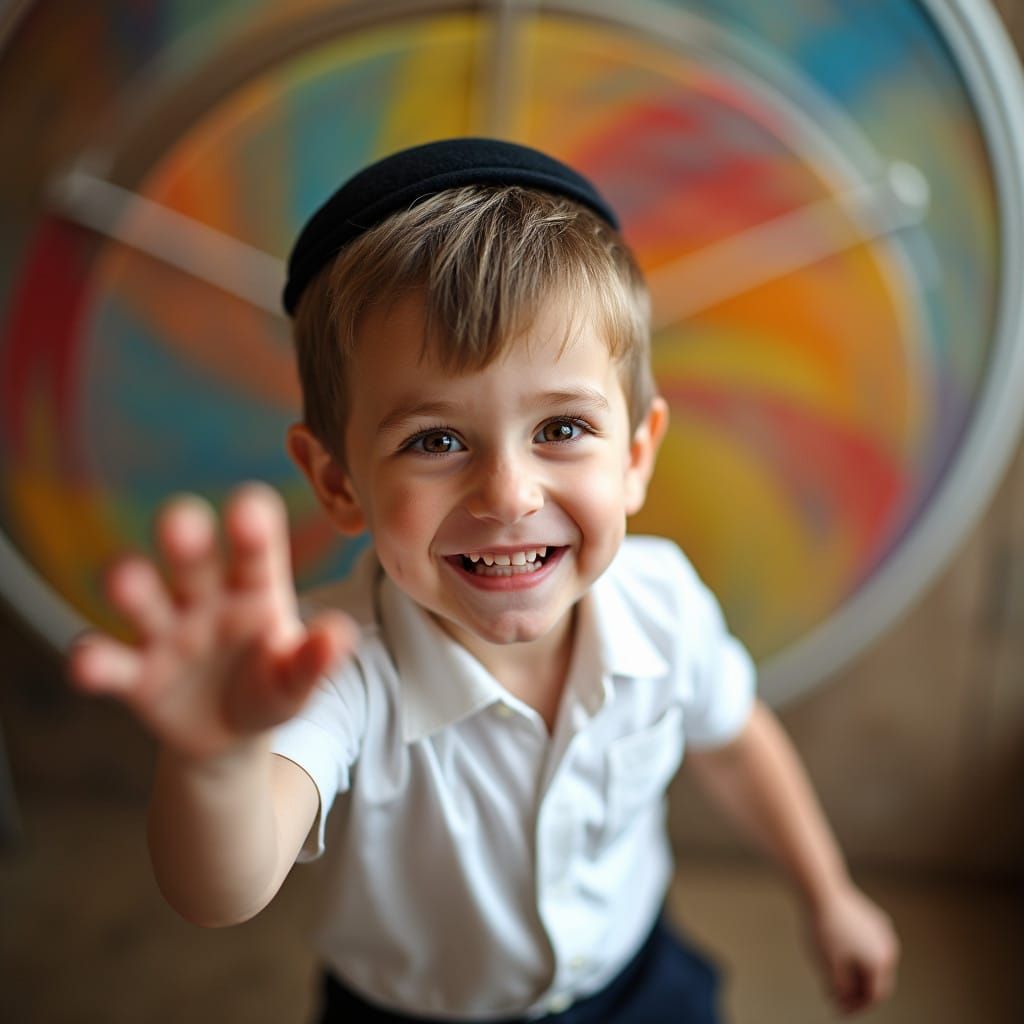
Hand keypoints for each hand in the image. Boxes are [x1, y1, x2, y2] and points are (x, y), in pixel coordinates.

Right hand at [68, 483, 356, 760]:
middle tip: (182, 523)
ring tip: (127, 583)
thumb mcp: (298, 679)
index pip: (255, 547)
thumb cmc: (272, 687)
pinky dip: (92, 661)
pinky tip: (87, 663)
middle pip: (191, 556)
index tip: (250, 509)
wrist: (231, 736)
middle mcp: (204, 597)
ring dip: (130, 585)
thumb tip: (340, 634)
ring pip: (140, 595)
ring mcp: (164, 632)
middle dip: (184, 536)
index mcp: (254, 588)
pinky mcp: (133, 675)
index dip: (252, 525)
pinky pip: (107, 661)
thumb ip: (317, 659)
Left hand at [807, 881, 899, 1014]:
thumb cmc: (824, 929)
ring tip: (834, 978)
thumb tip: (847, 997)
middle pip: (877, 980)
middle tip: (836, 999)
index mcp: (880, 963)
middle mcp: (888, 949)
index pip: (873, 996)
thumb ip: (842, 988)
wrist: (823, 889)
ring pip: (874, 962)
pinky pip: (870, 945)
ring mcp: (884, 933)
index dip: (856, 1008)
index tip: (838, 1011)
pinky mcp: (876, 919)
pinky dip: (858, 956)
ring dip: (858, 974)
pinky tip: (841, 956)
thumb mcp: (829, 966)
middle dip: (857, 993)